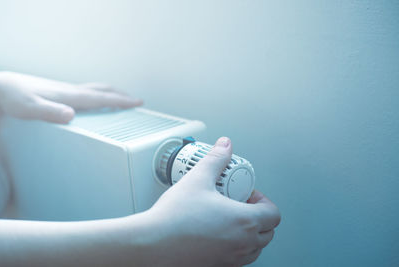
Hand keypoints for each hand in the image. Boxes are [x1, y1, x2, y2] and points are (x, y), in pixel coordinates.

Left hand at [0, 71, 142, 123]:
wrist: (0, 89)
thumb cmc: (12, 98)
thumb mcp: (29, 108)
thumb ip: (50, 112)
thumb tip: (71, 115)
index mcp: (70, 96)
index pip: (102, 98)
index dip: (122, 101)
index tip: (138, 102)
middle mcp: (71, 92)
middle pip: (103, 91)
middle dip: (121, 95)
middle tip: (135, 101)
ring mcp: (66, 92)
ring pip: (95, 91)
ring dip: (111, 95)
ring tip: (119, 101)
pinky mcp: (60, 94)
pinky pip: (86, 94)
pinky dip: (97, 98)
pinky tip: (93, 105)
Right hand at [144, 137, 280, 266]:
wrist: (152, 244)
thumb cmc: (174, 218)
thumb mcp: (198, 179)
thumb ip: (215, 159)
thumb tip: (225, 146)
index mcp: (244, 222)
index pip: (273, 214)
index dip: (264, 201)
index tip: (248, 195)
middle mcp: (241, 244)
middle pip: (267, 232)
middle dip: (258, 216)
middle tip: (239, 205)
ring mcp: (230, 259)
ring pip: (254, 249)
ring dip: (249, 234)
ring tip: (228, 219)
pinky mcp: (216, 266)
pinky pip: (236, 258)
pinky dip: (234, 247)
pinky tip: (214, 233)